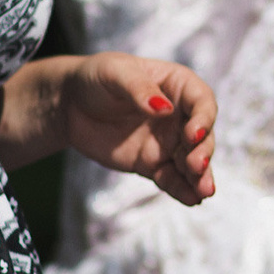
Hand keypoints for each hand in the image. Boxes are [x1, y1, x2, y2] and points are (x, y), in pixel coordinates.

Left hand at [59, 53, 218, 204]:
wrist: (70, 104)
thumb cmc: (96, 77)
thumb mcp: (114, 73)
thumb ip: (139, 88)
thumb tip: (164, 109)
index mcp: (177, 86)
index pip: (201, 102)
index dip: (203, 119)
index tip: (192, 135)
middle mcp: (179, 116)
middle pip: (202, 136)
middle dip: (203, 152)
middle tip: (196, 166)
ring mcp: (168, 142)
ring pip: (191, 162)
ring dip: (200, 177)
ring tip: (204, 192)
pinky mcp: (152, 164)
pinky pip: (171, 179)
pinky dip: (182, 190)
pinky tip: (191, 200)